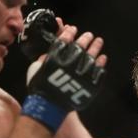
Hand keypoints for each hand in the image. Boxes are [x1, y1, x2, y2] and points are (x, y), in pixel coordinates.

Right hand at [21, 16, 106, 132]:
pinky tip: (102, 57)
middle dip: (85, 38)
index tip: (73, 29)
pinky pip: (99, 71)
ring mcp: (82, 74)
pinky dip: (101, 64)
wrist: (49, 108)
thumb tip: (49, 53)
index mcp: (55, 57)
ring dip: (96, 47)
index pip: (64, 40)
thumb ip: (43, 59)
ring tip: (99, 41)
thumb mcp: (35, 69)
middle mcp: (70, 63)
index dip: (69, 33)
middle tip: (89, 35)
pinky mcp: (91, 84)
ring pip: (91, 56)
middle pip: (80, 46)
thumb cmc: (39, 88)